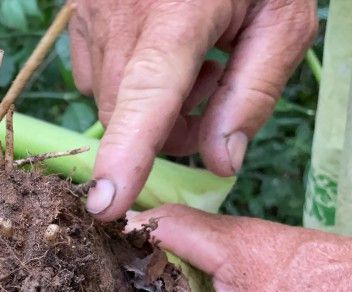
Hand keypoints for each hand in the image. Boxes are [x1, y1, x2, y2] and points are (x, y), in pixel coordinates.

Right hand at [68, 0, 317, 219]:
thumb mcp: (281, 20)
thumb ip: (254, 94)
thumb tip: (221, 163)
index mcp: (179, 10)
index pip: (148, 93)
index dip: (127, 152)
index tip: (106, 204)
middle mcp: (122, 10)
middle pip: (127, 112)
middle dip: (166, 131)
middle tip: (213, 99)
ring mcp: (92, 9)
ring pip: (107, 99)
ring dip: (147, 106)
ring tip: (191, 61)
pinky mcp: (77, 10)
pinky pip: (92, 74)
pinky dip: (124, 81)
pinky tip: (155, 48)